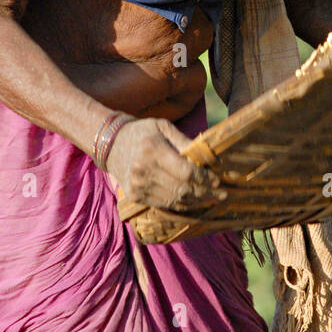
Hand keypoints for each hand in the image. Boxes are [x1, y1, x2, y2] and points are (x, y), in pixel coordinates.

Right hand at [105, 117, 227, 212]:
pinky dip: (181, 204)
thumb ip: (184, 140)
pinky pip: (164, 204)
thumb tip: (206, 155)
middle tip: (221, 194)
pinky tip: (193, 201)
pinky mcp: (136, 196)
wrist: (110, 144)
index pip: (185, 172)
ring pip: (175, 200)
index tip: (217, 180)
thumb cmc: (142, 132)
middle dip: (205, 193)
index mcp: (153, 151)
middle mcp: (144, 171)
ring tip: (211, 199)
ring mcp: (138, 186)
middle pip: (182, 189)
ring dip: (196, 201)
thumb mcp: (163, 127)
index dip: (204, 179)